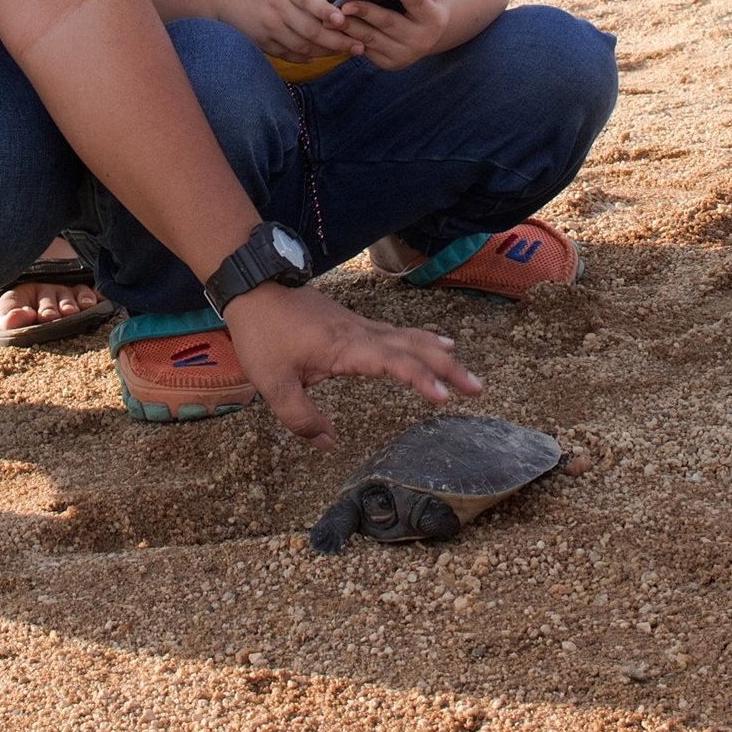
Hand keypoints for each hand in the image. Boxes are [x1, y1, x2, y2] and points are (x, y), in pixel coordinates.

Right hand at [174, 0, 360, 62]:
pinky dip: (306, 57)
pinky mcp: (260, 41)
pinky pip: (287, 54)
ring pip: (302, 46)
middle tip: (360, 45)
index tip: (343, 20)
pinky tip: (319, 55)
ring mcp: (267, 27)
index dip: (327, 12)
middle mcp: (275, 7)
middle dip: (338, 41)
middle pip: (311, 30)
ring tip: (347, 52)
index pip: (308, 1)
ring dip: (327, 52)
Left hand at [222, 283, 481, 446]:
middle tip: (476, 388)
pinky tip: (429, 343)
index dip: (420, 379)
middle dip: (447, 367)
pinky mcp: (352, 324)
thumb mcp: (273, 383)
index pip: (393, 362)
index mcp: (346, 348)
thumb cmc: (263, 334)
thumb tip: (329, 443)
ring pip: (408, 336)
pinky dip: (419, 340)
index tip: (444, 397)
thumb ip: (301, 417)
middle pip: (413, 346)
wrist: (254, 288)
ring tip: (463, 366)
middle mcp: (361, 333)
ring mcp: (359, 326)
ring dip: (437, 352)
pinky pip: (396, 332)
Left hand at [339, 0, 448, 73]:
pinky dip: (348, 39)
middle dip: (366, 13)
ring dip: (351, 27)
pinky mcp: (388, 63)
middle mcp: (421, 39)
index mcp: (434, 17)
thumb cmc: (426, 1)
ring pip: (372, 39)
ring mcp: (404, 55)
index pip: (418, 3)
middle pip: (389, 23)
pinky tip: (334, 28)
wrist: (427, 35)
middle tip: (346, 4)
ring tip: (333, 15)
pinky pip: (364, 50)